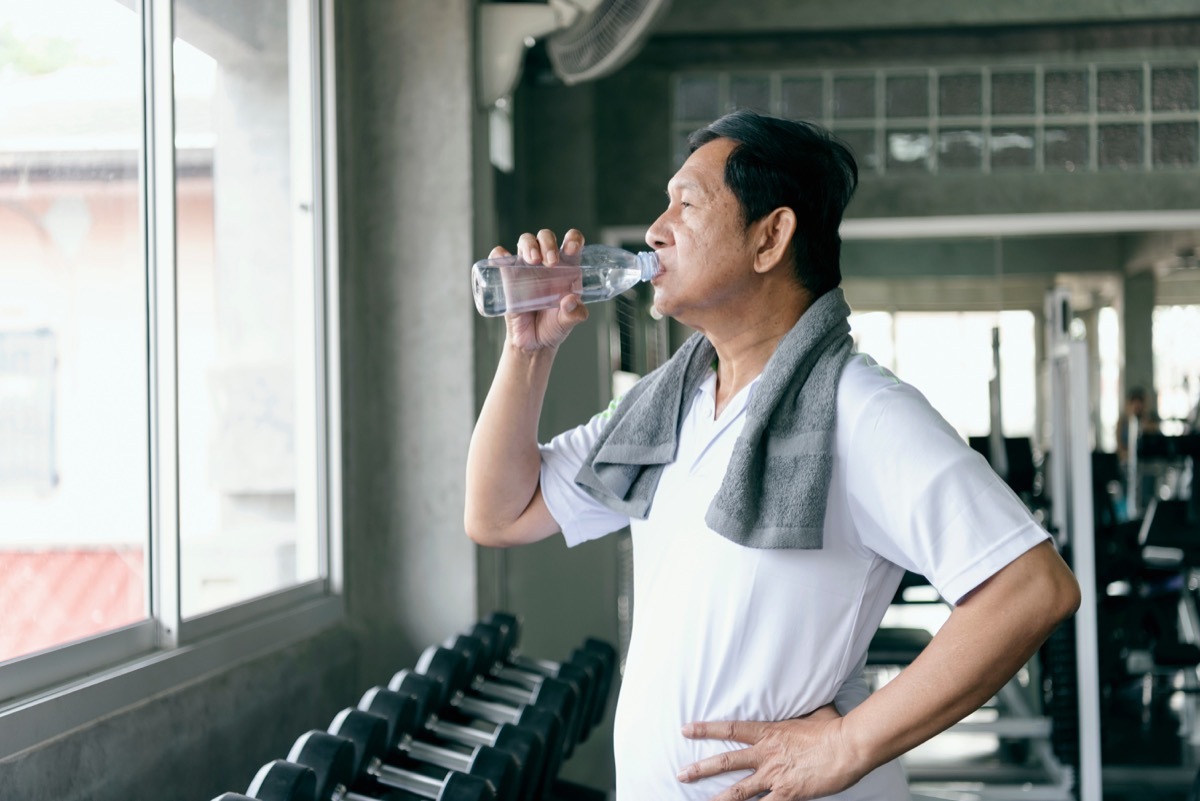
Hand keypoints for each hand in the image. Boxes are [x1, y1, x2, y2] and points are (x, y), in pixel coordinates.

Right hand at [495, 228, 588, 350]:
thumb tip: (571, 301)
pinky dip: (500, 253)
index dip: (573, 238)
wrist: (533, 342)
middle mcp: (546, 263)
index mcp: (567, 268)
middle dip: (548, 243)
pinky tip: (504, 257)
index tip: (571, 247)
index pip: (572, 243)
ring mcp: (526, 268)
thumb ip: (574, 313)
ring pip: (525, 241)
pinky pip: (500, 257)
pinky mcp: (508, 276)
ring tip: (533, 260)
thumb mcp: (567, 321)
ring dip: (529, 244)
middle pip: (546, 237)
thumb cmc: (553, 327)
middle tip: (551, 262)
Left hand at [677, 704, 860, 799]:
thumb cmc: (834, 728)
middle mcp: (766, 754)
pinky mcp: (788, 793)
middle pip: (726, 761)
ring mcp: (775, 775)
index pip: (730, 729)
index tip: (686, 729)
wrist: (849, 745)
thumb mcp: (814, 712)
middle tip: (681, 773)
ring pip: (739, 790)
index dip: (706, 729)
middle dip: (701, 768)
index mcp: (769, 733)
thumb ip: (803, 710)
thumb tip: (809, 697)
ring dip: (719, 798)